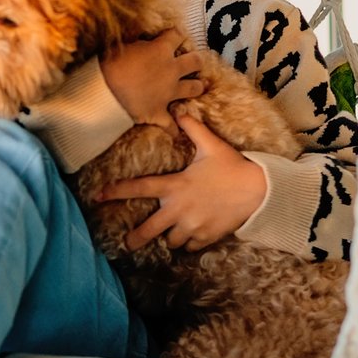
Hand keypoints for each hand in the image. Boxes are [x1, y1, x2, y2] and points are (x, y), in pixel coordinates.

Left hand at [94, 114, 268, 251]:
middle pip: (149, 229)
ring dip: (170, 237)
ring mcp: (192, 226)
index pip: (139, 188)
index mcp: (175, 186)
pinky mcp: (206, 237)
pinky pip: (191, 246)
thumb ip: (193, 129)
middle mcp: (179, 209)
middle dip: (136, 238)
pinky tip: (192, 236)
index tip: (98, 196)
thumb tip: (179, 111)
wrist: (259, 191)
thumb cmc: (233, 167)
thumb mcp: (212, 145)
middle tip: (127, 244)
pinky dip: (189, 243)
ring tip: (172, 233)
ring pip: (172, 240)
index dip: (116, 191)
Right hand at [100, 29, 205, 125]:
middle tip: (192, 62)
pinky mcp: (160, 112)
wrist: (103, 94)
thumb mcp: (123, 46)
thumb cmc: (109, 66)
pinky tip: (176, 131)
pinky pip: (172, 124)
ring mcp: (169, 93)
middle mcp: (171, 70)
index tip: (175, 36)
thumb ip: (140, 43)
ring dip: (196, 87)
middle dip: (195, 60)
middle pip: (195, 61)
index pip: (177, 35)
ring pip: (194, 88)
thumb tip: (145, 40)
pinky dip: (174, 128)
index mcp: (161, 50)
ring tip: (195, 87)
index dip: (177, 35)